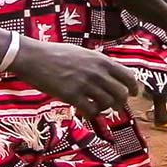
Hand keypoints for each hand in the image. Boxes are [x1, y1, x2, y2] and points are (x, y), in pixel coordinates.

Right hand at [10, 38, 139, 115]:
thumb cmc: (57, 54)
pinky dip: (92, 114)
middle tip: (115, 105)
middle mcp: (97, 72)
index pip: (128, 76)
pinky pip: (91, 111)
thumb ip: (99, 64)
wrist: (33, 57)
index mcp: (101, 60)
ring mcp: (84, 84)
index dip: (133, 88)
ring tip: (97, 106)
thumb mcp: (83, 53)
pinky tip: (86, 110)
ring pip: (108, 103)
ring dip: (105, 108)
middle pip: (121, 94)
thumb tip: (112, 76)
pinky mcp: (71, 96)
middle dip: (120, 102)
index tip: (133, 94)